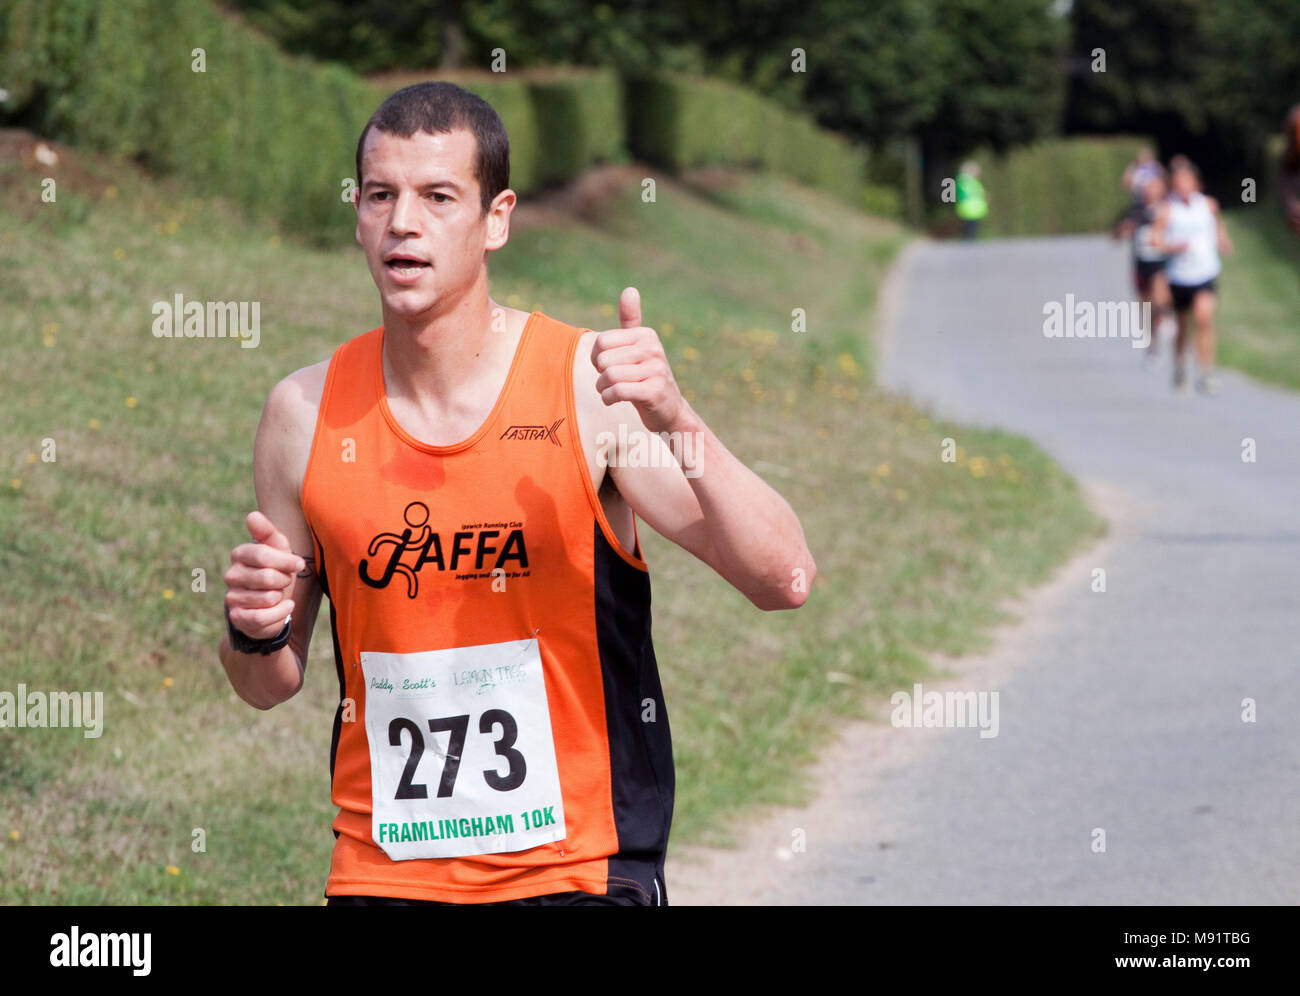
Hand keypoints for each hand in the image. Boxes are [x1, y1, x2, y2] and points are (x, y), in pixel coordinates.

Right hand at [223, 510, 301, 640]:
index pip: (262, 554)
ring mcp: (232, 597)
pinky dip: (280, 613)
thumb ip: (267, 532)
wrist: (273, 604)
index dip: (286, 561)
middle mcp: (231, 575)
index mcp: (240, 554)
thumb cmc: (277, 570)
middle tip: (285, 581)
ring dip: (281, 597)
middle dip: (284, 580)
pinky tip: (285, 607)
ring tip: (279, 594)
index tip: (299, 564)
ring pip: (267, 598)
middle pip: (266, 577)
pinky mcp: (237, 617)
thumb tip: (252, 515)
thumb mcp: (279, 548)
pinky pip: (262, 617)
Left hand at [590, 287, 684, 434]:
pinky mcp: (655, 391)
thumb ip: (631, 321)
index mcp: (646, 335)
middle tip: (611, 382)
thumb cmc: (646, 378)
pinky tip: (612, 400)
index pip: (601, 342)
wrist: (669, 411)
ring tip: (610, 392)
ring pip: (609, 376)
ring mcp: (656, 369)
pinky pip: (618, 391)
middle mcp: (653, 348)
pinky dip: (608, 398)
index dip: (597, 358)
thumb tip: (630, 289)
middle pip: (603, 360)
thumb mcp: (638, 347)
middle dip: (600, 375)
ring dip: (602, 389)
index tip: (609, 366)